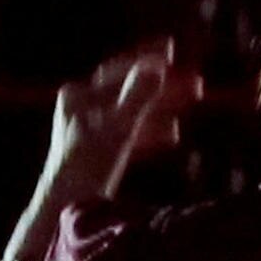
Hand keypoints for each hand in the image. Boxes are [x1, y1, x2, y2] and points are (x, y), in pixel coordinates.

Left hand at [5, 38, 193, 260]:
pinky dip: (152, 133)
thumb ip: (137, 98)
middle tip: (195, 82)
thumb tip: (157, 67)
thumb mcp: (115, 130)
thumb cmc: (85, 169)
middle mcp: (82, 110)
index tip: (171, 48)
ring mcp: (90, 133)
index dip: (146, 60)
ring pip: (134, 113)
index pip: (118, 71)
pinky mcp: (100, 155)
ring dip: (163, 109)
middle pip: (129, 91)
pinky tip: (174, 136)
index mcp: (78, 98)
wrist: (65, 212)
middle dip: (163, 88)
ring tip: (192, 104)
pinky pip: (131, 136)